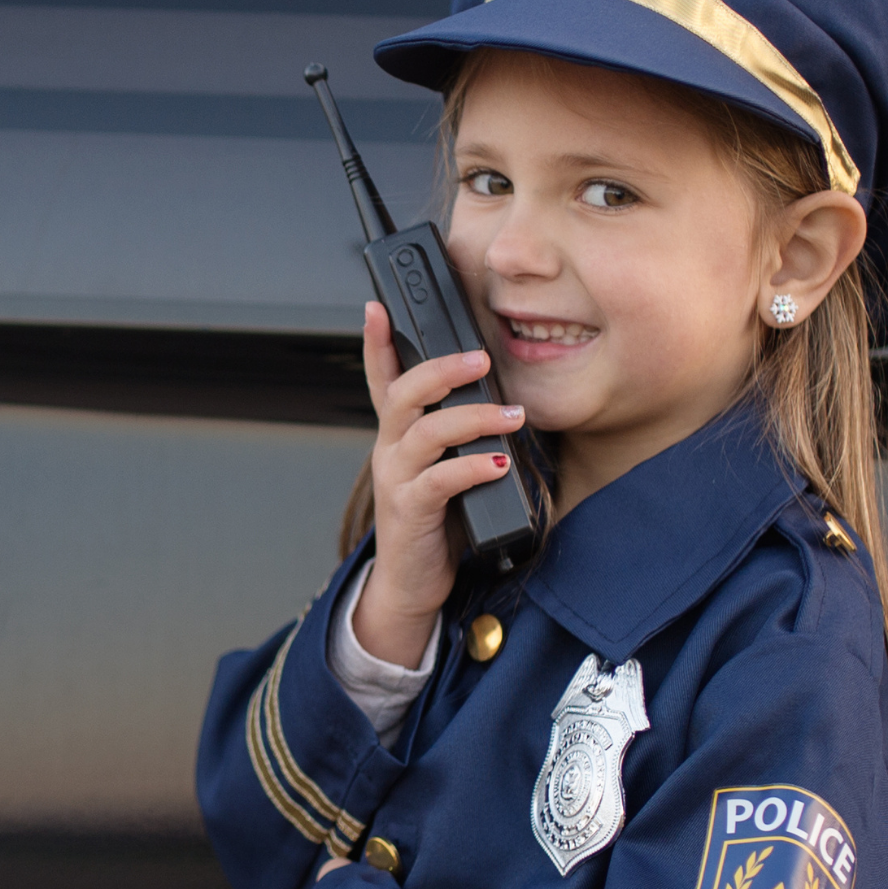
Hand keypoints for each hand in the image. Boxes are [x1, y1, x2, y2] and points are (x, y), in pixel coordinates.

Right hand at [354, 299, 522, 665]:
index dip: (376, 342)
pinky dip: (472, 467)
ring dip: (473, 417)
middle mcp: (390, 450)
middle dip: (442, 370)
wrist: (413, 582)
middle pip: (403, 394)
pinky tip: (498, 464)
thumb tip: (501, 402)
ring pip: (425, 432)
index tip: (377, 306)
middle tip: (482, 359)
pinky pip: (439, 480)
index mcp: (398, 435)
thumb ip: (459, 436)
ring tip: (511, 415)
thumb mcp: (444, 467)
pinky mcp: (411, 511)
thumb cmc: (437, 520)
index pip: (381, 378)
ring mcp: (397, 480)